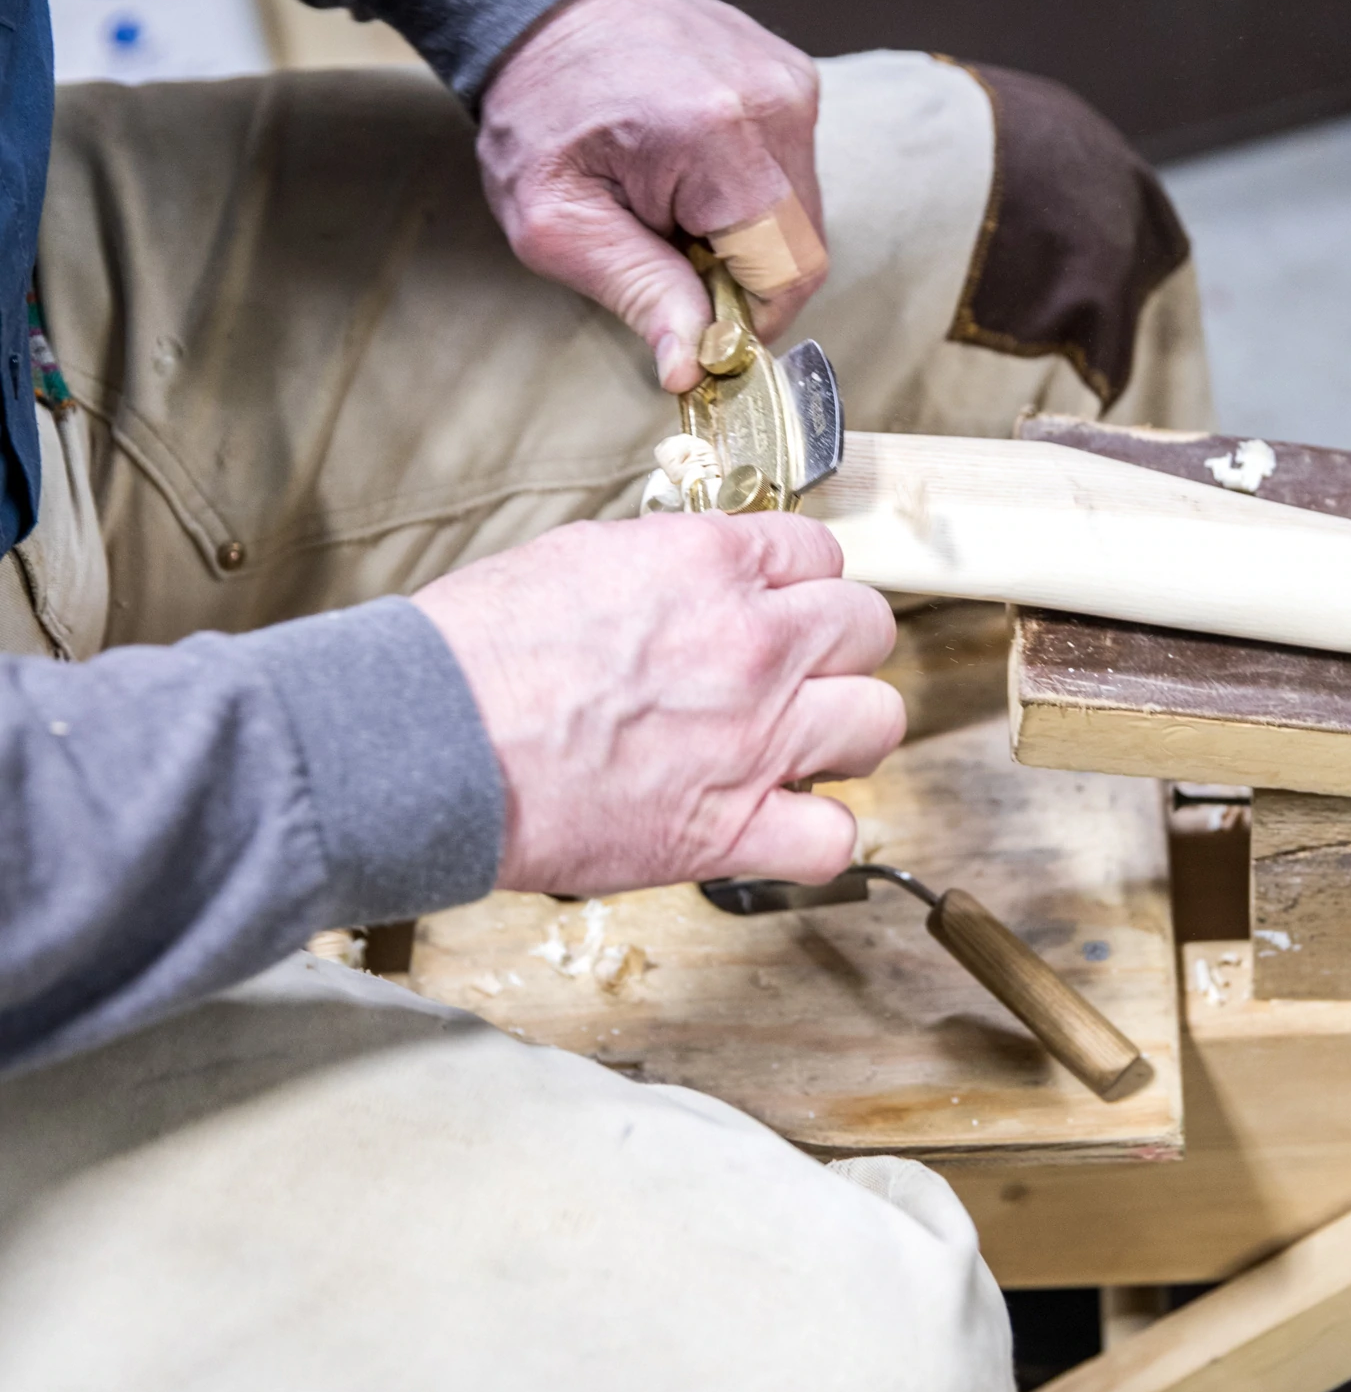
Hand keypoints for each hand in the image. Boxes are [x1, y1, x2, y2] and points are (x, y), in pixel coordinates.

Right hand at [411, 511, 902, 896]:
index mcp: (713, 564)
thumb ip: (668, 564)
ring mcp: (755, 737)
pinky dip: (816, 836)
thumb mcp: (580, 557)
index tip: (780, 605)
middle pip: (866, 628)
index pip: (818, 553)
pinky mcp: (730, 828)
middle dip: (837, 646)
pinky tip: (781, 822)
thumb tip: (698, 578)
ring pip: (878, 722)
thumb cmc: (477, 651)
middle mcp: (754, 643)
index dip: (799, 582)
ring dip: (846, 731)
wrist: (431, 741)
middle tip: (798, 669)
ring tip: (803, 744)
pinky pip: (833, 838)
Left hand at [477, 0, 825, 392]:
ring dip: (744, 232)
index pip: (790, 272)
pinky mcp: (793, 77)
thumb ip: (638, 295)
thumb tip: (692, 372)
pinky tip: (691, 169)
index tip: (694, 316)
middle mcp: (775, 102)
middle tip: (668, 251)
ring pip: (801, 211)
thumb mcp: (557, 224)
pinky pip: (793, 169)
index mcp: (720, 137)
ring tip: (674, 204)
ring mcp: (791, 83)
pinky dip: (749, 190)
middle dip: (741, 272)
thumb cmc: (537, 116)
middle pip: (801, 244)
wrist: (542, 8)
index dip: (748, 317)